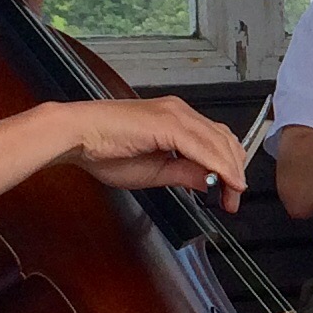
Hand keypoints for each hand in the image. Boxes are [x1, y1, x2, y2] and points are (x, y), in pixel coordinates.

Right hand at [48, 96, 251, 211]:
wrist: (77, 135)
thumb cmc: (104, 150)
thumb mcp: (155, 171)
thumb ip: (184, 174)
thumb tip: (210, 181)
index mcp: (176, 120)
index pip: (217, 141)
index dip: (230, 168)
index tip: (233, 193)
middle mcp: (180, 112)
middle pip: (224, 141)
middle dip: (234, 172)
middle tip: (235, 200)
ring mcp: (175, 114)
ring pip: (218, 143)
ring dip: (230, 171)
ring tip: (232, 196)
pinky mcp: (168, 122)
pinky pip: (202, 146)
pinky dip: (218, 165)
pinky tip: (224, 181)